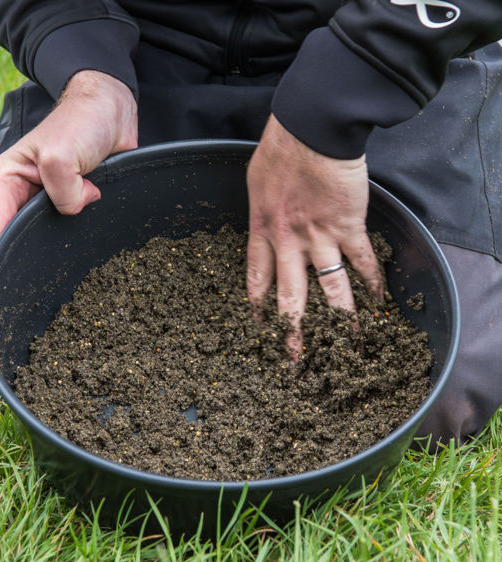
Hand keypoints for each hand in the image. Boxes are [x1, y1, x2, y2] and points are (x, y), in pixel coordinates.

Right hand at [0, 71, 137, 268]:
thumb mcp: (60, 154)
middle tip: (31, 289)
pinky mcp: (75, 202)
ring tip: (59, 274)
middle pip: (19, 236)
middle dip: (26, 256)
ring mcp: (51, 199)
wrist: (112, 111)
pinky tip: (85, 249)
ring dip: (60, 245)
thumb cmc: (81, 122)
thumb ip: (62, 190)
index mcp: (10, 179)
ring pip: (48, 234)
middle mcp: (27, 193)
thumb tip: (75, 210)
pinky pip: (73, 227)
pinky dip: (80, 234)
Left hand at [246, 115, 383, 351]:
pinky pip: (363, 262)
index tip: (259, 329)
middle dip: (292, 333)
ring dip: (339, 320)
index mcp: (261, 232)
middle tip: (294, 361)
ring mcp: (319, 238)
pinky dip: (373, 283)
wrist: (312, 128)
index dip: (258, 308)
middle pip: (290, 299)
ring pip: (330, 290)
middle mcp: (288, 244)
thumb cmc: (280, 149)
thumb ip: (261, 211)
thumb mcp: (256, 184)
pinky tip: (379, 303)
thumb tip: (265, 224)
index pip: (257, 281)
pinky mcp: (349, 227)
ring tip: (345, 346)